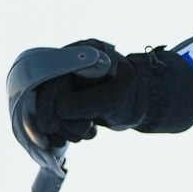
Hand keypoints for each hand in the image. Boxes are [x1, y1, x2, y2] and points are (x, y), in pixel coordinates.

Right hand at [5, 40, 192, 163]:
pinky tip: (86, 133)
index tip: (48, 126)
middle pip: (47, 94)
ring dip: (66, 127)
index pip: (52, 77)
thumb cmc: (133, 95)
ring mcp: (70, 79)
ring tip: (87, 132)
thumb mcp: (114, 99)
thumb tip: (58, 110)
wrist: (145, 101)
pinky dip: (69, 129)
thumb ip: (87, 103)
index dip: (46, 102)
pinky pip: (60, 115)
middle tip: (61, 138)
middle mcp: (72, 63)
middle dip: (55, 119)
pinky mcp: (71, 95)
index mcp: (82, 54)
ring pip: (52, 108)